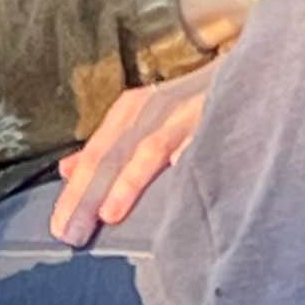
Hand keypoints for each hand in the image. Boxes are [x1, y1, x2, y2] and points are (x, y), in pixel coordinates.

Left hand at [49, 72, 212, 242]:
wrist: (246, 72)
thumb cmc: (192, 107)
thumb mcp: (143, 121)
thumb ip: (109, 147)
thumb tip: (66, 171)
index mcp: (131, 111)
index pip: (93, 156)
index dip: (73, 193)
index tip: (59, 230)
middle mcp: (152, 108)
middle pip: (110, 155)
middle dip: (88, 196)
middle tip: (70, 233)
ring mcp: (184, 111)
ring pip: (147, 149)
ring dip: (127, 183)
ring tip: (108, 214)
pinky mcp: (216, 113)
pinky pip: (197, 140)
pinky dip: (184, 158)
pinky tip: (173, 178)